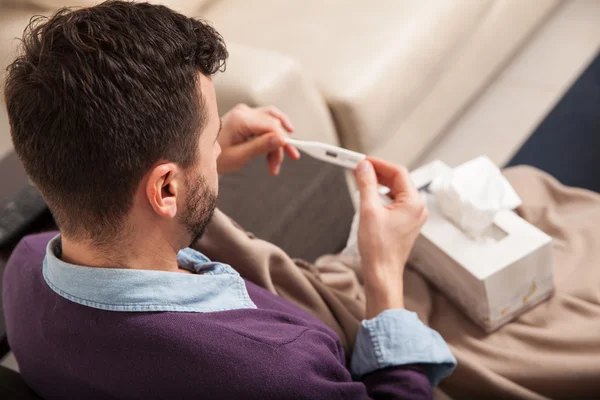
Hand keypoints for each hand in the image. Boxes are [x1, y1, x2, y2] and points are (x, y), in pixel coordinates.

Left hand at [217, 104, 300, 174]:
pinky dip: (270, 137)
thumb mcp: (239, 156)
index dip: (283, 142)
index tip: (289, 157)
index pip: (272, 126)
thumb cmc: (216, 156)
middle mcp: (244, 111)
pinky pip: (265, 123)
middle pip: (274, 124)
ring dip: (277, 141)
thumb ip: (261, 146)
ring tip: (275, 162)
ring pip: (272, 122)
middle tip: (277, 166)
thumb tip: (281, 139)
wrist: (200, 151)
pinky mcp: (245, 116)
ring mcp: (245, 112)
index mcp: (241, 119)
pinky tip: (271, 151)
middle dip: (279, 146)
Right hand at [354, 157, 427, 318]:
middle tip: (359, 169)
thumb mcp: (369, 210)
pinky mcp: (405, 224)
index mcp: (413, 202)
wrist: (382, 273)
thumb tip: (363, 167)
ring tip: (361, 181)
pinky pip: (394, 202)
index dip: (379, 164)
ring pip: (395, 191)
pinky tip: (368, 198)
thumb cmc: (378, 248)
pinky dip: (381, 197)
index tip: (363, 160)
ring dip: (379, 185)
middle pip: (398, 180)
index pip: (398, 172)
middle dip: (378, 173)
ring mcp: (412, 217)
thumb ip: (366, 184)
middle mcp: (417, 208)